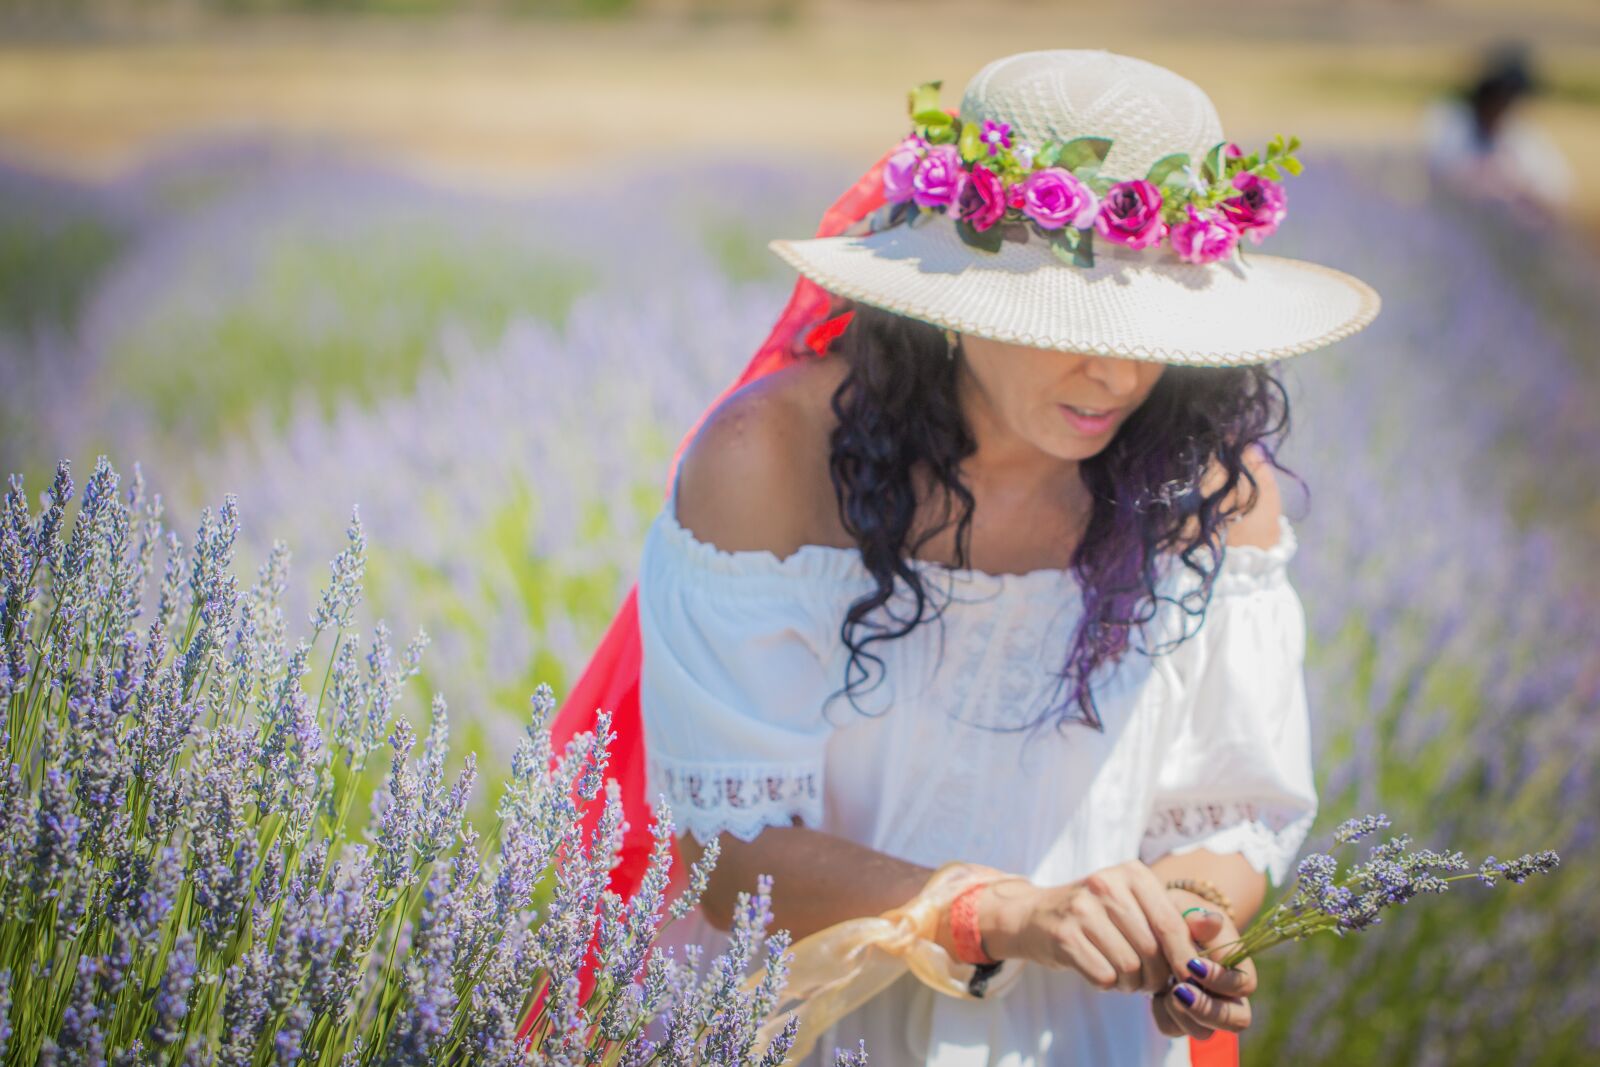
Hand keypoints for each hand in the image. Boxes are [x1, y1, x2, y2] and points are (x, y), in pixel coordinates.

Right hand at [977, 860, 1206, 993]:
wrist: (1035, 915)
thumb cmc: (1098, 915)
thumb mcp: (1134, 904)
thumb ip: (1173, 918)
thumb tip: (1215, 934)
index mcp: (1131, 873)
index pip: (1170, 923)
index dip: (1185, 957)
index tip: (1191, 978)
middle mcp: (1106, 884)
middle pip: (1151, 949)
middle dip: (1156, 975)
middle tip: (1149, 980)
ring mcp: (1081, 908)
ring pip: (1129, 966)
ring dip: (1132, 983)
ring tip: (1125, 976)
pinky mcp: (1063, 935)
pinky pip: (1103, 976)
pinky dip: (1108, 984)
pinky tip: (1102, 973)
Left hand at [1149, 901, 1256, 1040]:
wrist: (1163, 921)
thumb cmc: (1181, 914)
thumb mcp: (1189, 908)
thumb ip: (1200, 918)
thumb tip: (1211, 920)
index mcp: (1237, 966)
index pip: (1244, 984)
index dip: (1220, 979)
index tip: (1192, 964)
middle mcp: (1227, 994)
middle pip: (1237, 1020)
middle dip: (1208, 1009)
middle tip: (1180, 989)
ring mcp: (1205, 1008)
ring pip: (1206, 1033)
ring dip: (1185, 1016)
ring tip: (1168, 991)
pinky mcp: (1182, 1015)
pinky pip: (1175, 1029)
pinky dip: (1163, 1016)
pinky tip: (1156, 995)